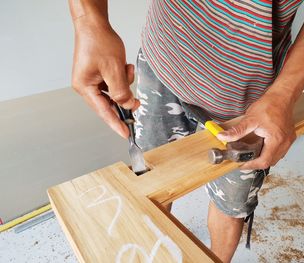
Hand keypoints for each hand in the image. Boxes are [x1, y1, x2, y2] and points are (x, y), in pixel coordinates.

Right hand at [71, 20, 138, 137]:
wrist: (94, 23)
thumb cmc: (98, 42)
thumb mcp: (114, 69)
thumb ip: (121, 91)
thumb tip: (127, 106)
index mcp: (85, 87)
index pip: (103, 111)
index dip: (116, 124)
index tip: (126, 134)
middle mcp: (85, 86)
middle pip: (108, 103)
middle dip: (124, 99)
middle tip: (137, 104)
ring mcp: (91, 80)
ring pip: (113, 92)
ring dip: (123, 84)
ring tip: (125, 69)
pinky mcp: (97, 74)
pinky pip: (112, 83)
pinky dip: (121, 77)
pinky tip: (123, 66)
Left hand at [217, 91, 296, 169]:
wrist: (282, 96)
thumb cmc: (270, 105)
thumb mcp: (250, 119)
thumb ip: (237, 131)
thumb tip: (223, 137)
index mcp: (276, 140)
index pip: (264, 161)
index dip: (251, 165)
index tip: (242, 165)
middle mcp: (284, 142)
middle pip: (270, 162)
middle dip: (256, 163)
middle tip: (244, 161)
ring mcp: (288, 140)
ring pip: (276, 157)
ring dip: (264, 159)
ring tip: (251, 156)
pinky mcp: (288, 137)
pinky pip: (279, 151)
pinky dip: (270, 153)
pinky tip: (262, 148)